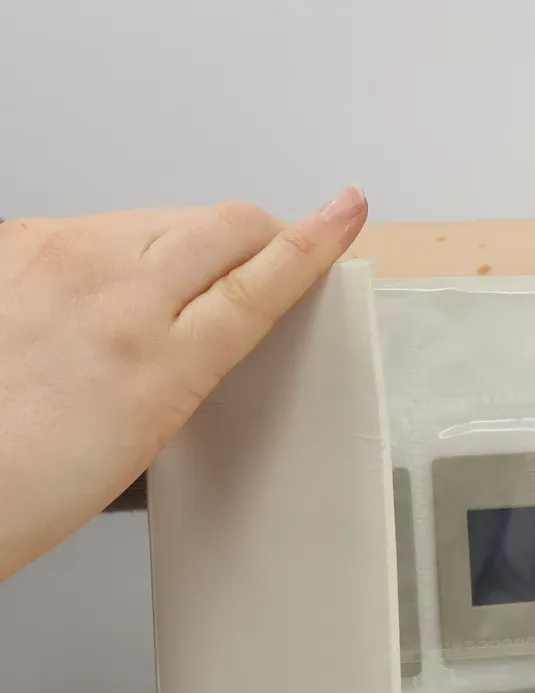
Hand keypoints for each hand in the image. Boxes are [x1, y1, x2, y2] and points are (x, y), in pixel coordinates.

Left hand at [0, 189, 369, 582]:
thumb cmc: (29, 478)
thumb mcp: (150, 433)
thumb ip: (196, 355)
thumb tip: (227, 309)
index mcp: (158, 354)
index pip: (263, 278)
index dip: (314, 242)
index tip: (344, 213)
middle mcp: (110, 286)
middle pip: (225, 226)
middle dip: (260, 237)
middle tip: (272, 260)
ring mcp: (59, 255)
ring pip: (166, 217)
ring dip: (191, 240)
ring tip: (178, 289)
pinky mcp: (18, 241)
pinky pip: (99, 222)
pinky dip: (121, 246)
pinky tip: (107, 289)